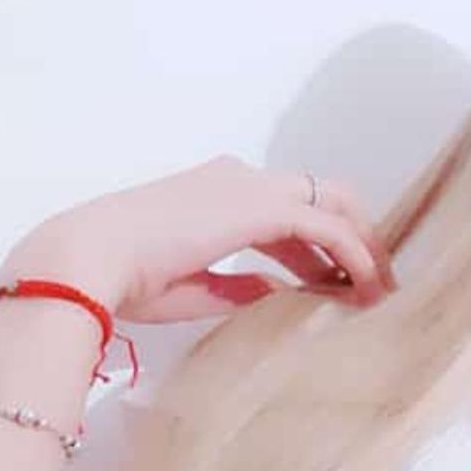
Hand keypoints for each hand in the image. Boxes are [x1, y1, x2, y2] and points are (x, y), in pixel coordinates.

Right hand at [4, 155, 397, 323]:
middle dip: (354, 235)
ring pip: (333, 203)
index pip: (285, 212)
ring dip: (362, 246)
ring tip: (381, 291)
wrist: (89, 258)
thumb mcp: (194, 286)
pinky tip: (366, 286)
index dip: (318, 249)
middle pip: (321, 195)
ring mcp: (250, 186)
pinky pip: (327, 226)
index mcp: (215, 192)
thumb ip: (240, 285)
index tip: (337, 286)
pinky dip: (353, 254)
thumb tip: (279, 290)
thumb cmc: (123, 276)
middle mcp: (237, 179)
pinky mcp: (260, 206)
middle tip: (375, 283)